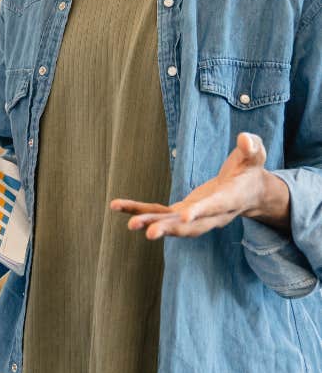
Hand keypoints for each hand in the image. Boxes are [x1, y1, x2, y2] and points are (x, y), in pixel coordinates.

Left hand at [111, 132, 289, 239]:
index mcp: (229, 199)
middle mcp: (211, 214)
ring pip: (172, 223)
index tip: (185, 216)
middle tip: (148, 233)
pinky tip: (118, 206)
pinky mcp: (182, 211)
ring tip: (129, 224)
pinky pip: (160, 213)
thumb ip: (251, 147)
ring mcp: (195, 216)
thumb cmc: (249, 170)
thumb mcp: (255, 156)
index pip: (214, 206)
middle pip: (190, 226)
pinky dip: (140, 211)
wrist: (248, 192)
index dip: (200, 211)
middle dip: (170, 229)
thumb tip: (244, 140)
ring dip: (151, 223)